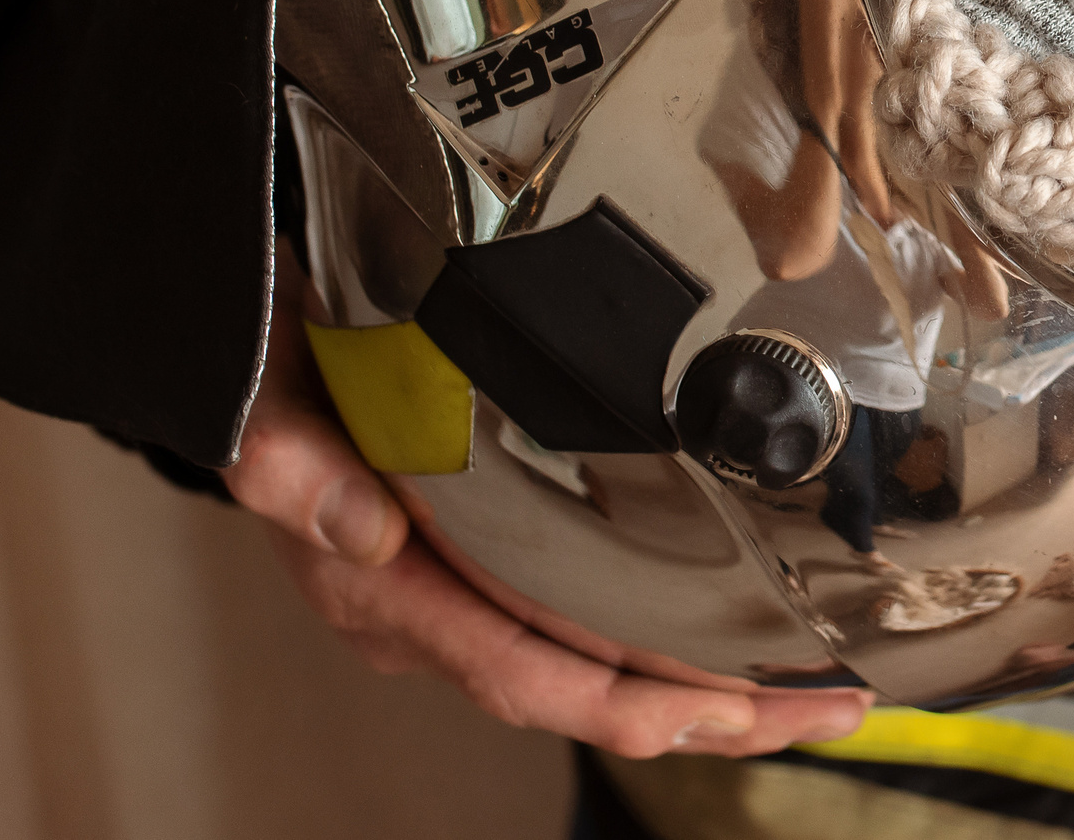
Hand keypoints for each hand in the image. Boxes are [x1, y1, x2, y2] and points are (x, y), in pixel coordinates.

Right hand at [226, 274, 874, 756]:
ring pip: (604, 671)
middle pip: (588, 695)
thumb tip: (358, 531)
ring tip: (815, 693)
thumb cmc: (269, 379)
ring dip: (712, 691)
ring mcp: (468, 600)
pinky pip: (595, 626)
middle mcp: (435, 618)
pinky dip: (674, 643)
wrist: (251, 358)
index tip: (723, 709)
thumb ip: (290, 463)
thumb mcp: (264, 403)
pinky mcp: (497, 567)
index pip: (521, 672)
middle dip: (712, 715)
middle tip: (823, 709)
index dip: (625, 701)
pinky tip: (744, 642)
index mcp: (389, 596)